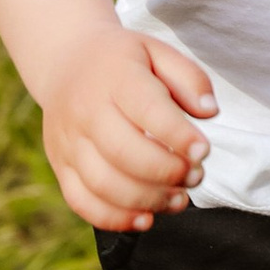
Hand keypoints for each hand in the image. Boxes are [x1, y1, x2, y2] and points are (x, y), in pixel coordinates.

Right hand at [40, 28, 217, 232]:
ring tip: (178, 198)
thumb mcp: (158, 51)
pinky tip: (146, 218)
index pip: (146, 109)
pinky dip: (115, 218)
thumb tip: (209, 112)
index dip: (178, 135)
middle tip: (195, 176)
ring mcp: (68, 141)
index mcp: (114, 76)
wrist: (65, 62)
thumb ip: (189, 78)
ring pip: (103, 184)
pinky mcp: (60, 166)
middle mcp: (85, 110)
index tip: (203, 151)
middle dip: (167, 172)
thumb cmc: (123, 62)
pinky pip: (82, 202)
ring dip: (147, 199)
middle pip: (122, 152)